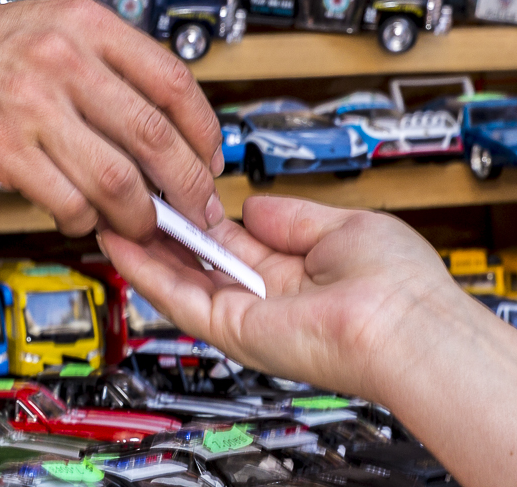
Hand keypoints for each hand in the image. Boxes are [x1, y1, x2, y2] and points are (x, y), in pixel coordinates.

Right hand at [0, 0, 224, 239]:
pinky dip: (81, 221)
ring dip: (138, 216)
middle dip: (186, 187)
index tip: (208, 159)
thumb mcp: (45, 27)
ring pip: (117, 179)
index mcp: (83, 25)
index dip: (204, 131)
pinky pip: (66, 201)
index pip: (174, 81)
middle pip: (156, 137)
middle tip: (191, 210)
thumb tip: (158, 124)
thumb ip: (101, 66)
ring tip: (136, 225)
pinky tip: (77, 218)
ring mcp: (29, 105)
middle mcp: (62, 59)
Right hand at [99, 195, 468, 403]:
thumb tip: (254, 203)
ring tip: (109, 210)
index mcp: (297, 273)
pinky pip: (178, 298)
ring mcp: (249, 317)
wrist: (407, 327)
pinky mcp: (233, 331)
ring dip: (142, 246)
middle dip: (161, 227)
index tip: (169, 185)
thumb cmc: (398, 285)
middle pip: (198, 259)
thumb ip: (290, 217)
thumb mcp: (341, 227)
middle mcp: (269, 298)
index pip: (231, 239)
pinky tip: (121, 241)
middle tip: (127, 193)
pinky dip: (144, 270)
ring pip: (179, 279)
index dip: (197, 212)